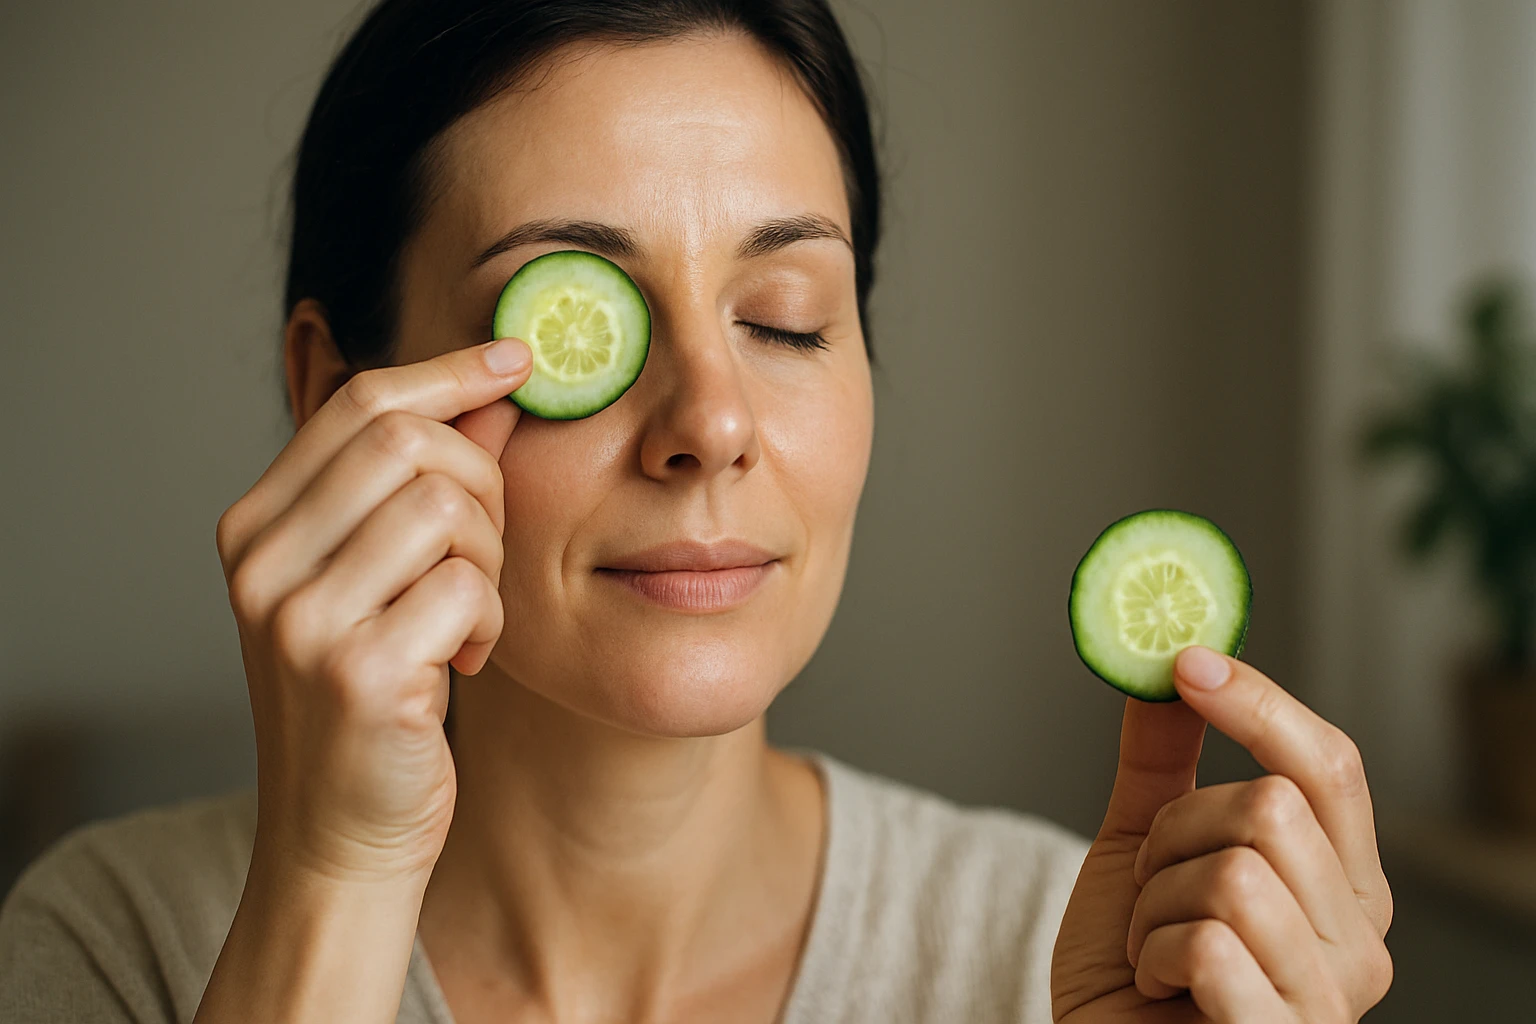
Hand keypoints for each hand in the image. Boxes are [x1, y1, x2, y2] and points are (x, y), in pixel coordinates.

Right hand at [214, 337, 531, 884]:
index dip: (451, 371)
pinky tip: (464, 661)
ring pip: (444, 508)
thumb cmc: (374, 700)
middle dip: (480, 484)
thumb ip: (430, 480)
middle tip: (486, 552)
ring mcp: (300, 618)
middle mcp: (260, 562)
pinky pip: (466, 588)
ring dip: (487, 561)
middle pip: (408, 440)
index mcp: (257, 526)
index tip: (518, 363)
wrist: (342, 836)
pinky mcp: (356, 672)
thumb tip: (496, 388)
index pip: (360, 400)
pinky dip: (490, 620)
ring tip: (467, 617)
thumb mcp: (386, 577)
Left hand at [1051, 647, 1392, 1021]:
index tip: (1188, 661)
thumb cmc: (1133, 967)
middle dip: (1176, 831)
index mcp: (1341, 883)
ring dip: (1158, 903)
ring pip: (1236, 875)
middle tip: (1154, 884)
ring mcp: (1328, 999)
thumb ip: (1162, 760)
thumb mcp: (1139, 845)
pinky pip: (1213, 947)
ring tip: (1154, 944)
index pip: (1330, 766)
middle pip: (1272, 808)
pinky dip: (1155, 955)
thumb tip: (1171, 663)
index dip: (1260, 703)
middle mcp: (1359, 940)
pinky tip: (1158, 986)